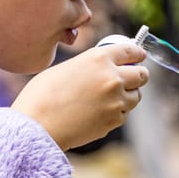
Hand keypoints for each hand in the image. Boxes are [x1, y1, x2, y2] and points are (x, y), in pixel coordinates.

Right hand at [11, 43, 147, 149]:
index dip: (137, 53)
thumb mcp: (66, 68)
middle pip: (141, 74)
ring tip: (109, 98)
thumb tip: (101, 70)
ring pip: (136, 97)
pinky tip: (98, 113)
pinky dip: (116, 113)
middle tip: (132, 77)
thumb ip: (89, 66)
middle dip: (138, 75)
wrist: (36, 126)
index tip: (139, 56)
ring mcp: (115, 101)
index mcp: (98, 58)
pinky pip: (123, 114)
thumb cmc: (42, 95)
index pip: (130, 51)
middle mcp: (112, 77)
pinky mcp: (114, 121)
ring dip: (128, 95)